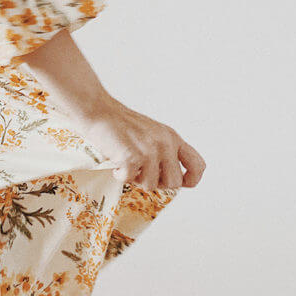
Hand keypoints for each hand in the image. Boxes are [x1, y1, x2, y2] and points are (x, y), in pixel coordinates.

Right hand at [78, 93, 204, 190]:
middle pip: (174, 182)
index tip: (180, 183)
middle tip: (141, 172)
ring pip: (151, 185)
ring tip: (126, 164)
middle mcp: (165, 143)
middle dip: (157, 183)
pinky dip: (119, 175)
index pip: (198, 165)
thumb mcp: (152, 133)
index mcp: (172, 137)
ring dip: (136, 179)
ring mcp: (149, 150)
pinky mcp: (131, 157)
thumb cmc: (120, 124)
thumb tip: (171, 180)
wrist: (98, 110)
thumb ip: (165, 151)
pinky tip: (115, 162)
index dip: (191, 179)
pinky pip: (129, 180)